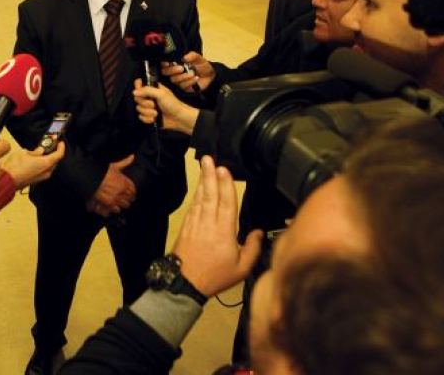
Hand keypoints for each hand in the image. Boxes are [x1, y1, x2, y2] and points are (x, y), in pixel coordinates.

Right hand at [3, 143, 64, 189]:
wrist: (6, 180)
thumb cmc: (15, 165)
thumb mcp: (24, 153)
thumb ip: (35, 152)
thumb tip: (40, 151)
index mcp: (46, 163)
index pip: (59, 155)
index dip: (61, 147)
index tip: (60, 142)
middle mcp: (47, 172)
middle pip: (55, 161)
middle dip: (54, 153)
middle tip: (50, 145)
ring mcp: (42, 177)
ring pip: (49, 166)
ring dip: (47, 159)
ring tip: (42, 152)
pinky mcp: (36, 181)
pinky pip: (43, 170)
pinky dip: (43, 164)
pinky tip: (36, 160)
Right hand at [88, 155, 135, 216]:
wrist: (90, 179)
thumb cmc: (102, 172)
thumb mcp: (114, 165)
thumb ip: (125, 162)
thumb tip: (132, 156)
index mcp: (125, 182)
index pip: (134, 190)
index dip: (132, 191)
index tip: (131, 192)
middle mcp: (122, 191)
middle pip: (131, 198)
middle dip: (128, 198)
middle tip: (125, 197)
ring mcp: (116, 199)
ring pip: (125, 205)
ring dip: (123, 204)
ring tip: (119, 202)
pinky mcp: (109, 205)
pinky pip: (116, 210)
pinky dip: (115, 209)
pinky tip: (113, 206)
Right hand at [133, 80, 198, 135]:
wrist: (178, 118)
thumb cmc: (173, 104)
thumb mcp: (161, 94)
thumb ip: (147, 90)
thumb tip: (135, 91)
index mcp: (152, 88)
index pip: (139, 84)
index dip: (137, 88)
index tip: (140, 93)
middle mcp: (149, 97)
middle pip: (137, 98)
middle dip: (145, 104)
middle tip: (154, 105)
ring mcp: (148, 107)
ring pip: (139, 109)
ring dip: (148, 112)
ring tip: (156, 113)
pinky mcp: (148, 116)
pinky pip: (141, 117)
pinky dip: (147, 119)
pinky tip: (154, 118)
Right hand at [161, 51, 215, 92]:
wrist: (210, 76)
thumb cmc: (202, 66)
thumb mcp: (199, 59)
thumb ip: (192, 56)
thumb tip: (185, 57)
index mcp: (175, 64)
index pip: (164, 64)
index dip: (164, 64)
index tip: (167, 63)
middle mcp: (174, 72)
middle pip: (166, 72)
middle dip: (172, 70)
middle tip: (181, 68)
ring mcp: (178, 80)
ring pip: (174, 80)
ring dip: (183, 77)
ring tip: (192, 74)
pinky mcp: (183, 88)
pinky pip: (183, 86)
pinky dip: (190, 81)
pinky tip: (196, 78)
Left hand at [172, 156, 261, 296]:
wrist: (185, 283)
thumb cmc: (215, 276)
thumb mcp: (242, 268)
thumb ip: (253, 248)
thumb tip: (259, 232)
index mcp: (224, 232)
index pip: (227, 203)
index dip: (226, 185)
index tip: (224, 170)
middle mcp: (209, 224)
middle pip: (211, 195)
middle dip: (210, 175)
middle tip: (209, 159)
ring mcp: (195, 224)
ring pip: (200, 198)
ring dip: (203, 181)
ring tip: (204, 166)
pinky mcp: (186, 227)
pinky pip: (192, 206)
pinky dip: (196, 195)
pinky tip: (199, 187)